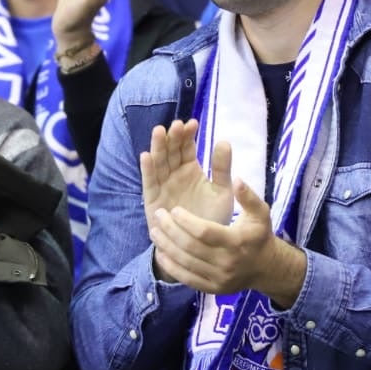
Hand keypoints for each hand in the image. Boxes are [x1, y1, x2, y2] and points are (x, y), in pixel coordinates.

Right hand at [141, 120, 233, 281]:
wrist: (202, 246)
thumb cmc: (213, 217)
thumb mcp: (222, 191)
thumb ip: (222, 168)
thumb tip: (224, 141)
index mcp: (190, 169)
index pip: (186, 147)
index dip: (187, 135)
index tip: (193, 123)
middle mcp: (174, 174)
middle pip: (170, 151)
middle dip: (172, 138)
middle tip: (176, 125)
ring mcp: (162, 186)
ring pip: (159, 163)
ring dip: (158, 147)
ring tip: (160, 132)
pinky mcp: (153, 199)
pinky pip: (149, 182)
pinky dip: (147, 169)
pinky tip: (146, 156)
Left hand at [148, 177, 307, 306]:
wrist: (266, 268)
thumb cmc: (258, 235)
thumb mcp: (260, 213)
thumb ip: (248, 196)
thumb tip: (236, 179)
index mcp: (237, 242)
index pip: (205, 232)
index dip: (186, 221)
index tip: (174, 210)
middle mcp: (227, 262)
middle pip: (190, 246)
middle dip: (170, 230)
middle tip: (158, 216)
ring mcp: (219, 278)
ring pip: (185, 262)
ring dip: (166, 246)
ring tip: (154, 230)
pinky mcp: (212, 289)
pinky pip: (186, 277)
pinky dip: (170, 265)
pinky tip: (160, 251)